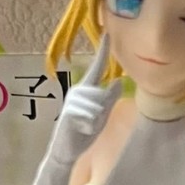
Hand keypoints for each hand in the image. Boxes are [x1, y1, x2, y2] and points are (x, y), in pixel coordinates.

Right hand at [47, 35, 118, 167]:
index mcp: (87, 90)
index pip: (97, 68)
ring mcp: (71, 102)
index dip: (102, 51)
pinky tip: (81, 131)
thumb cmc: (83, 132)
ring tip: (86, 128)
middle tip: (92, 124)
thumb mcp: (101, 115)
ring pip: (97, 107)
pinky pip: (89, 117)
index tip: (107, 33)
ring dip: (96, 121)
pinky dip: (89, 128)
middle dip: (103, 111)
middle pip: (102, 94)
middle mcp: (77, 91)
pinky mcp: (68, 114)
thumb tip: (118, 80)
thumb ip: (109, 99)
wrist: (66, 150)